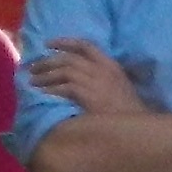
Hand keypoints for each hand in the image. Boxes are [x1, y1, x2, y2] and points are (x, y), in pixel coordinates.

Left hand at [28, 36, 142, 114]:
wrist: (138, 130)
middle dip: (47, 61)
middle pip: (68, 58)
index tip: (48, 43)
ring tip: (33, 81)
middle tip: (32, 67)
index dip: (65, 42)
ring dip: (45, 75)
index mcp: (111, 65)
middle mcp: (102, 69)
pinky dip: (50, 89)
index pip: (86, 45)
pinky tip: (43, 94)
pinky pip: (63, 88)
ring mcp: (95, 81)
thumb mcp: (118, 87)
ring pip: (63, 70)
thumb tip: (77, 76)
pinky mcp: (88, 95)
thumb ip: (101, 78)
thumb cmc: (129, 113)